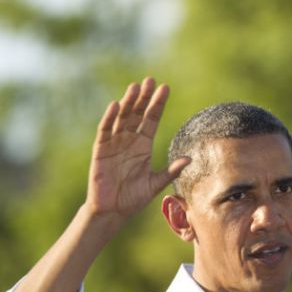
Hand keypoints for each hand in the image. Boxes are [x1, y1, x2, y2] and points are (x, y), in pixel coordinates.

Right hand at [86, 77, 190, 223]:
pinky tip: (116, 105)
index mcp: (143, 146)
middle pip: (137, 114)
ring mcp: (114, 144)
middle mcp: (129, 140)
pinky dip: (110, 118)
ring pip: (122, 118)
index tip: (165, 88)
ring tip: (135, 87)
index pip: (151, 120)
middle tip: (150, 80)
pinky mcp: (100, 150)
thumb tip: (190, 158)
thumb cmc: (133, 198)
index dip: (157, 104)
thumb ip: (171, 170)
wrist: (113, 211)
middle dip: (144, 98)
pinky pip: (105, 131)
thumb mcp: (155, 183)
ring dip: (128, 103)